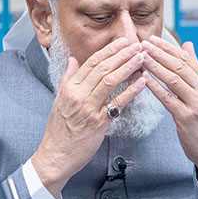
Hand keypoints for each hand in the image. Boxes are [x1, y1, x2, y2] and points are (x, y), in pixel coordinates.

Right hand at [32, 38, 145, 197]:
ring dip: (128, 67)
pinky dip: (131, 91)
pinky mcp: (99, 123)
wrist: (56, 156)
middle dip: (122, 55)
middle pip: (103, 68)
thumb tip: (73, 60)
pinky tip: (142, 82)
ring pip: (110, 81)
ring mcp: (89, 108)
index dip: (109, 51)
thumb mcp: (59, 100)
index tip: (122, 42)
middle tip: (137, 45)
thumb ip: (67, 78)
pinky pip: (118, 103)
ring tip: (141, 58)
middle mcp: (78, 95)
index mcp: (69, 88)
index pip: (91, 62)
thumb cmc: (58, 130)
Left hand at [141, 35, 197, 181]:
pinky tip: (144, 78)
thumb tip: (187, 44)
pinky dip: (155, 87)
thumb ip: (195, 66)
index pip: (186, 58)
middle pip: (179, 66)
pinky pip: (167, 98)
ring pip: (172, 79)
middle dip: (159, 53)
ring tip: (141, 57)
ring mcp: (196, 103)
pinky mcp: (186, 117)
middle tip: (143, 44)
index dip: (168, 47)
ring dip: (155, 66)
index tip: (152, 40)